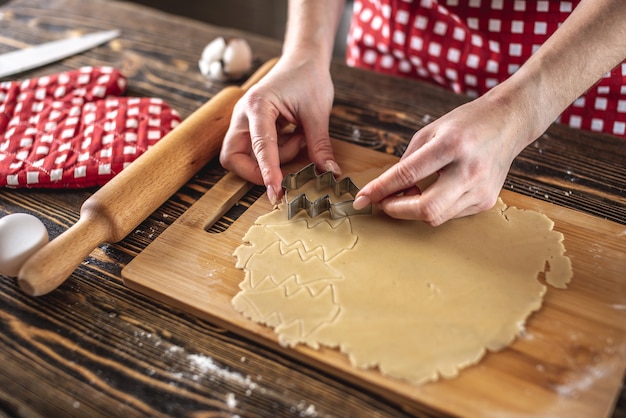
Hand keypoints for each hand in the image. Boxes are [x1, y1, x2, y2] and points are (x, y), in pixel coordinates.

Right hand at [220, 56, 339, 203]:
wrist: (304, 59)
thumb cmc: (308, 78)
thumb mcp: (318, 113)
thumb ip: (320, 145)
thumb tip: (330, 174)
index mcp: (258, 105)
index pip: (259, 146)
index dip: (267, 171)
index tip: (275, 191)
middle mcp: (243, 114)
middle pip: (232, 156)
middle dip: (255, 171)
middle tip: (284, 173)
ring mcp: (244, 121)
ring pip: (243, 156)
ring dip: (272, 158)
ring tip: (298, 139)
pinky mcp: (250, 127)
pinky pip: (255, 150)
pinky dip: (275, 152)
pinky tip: (294, 136)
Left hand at [353, 92, 530, 225]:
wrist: (508, 122)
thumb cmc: (466, 124)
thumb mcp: (430, 132)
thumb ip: (407, 162)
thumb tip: (386, 190)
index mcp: (451, 145)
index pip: (407, 175)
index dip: (379, 190)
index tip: (361, 199)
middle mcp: (469, 170)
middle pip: (426, 209)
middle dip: (397, 210)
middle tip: (385, 202)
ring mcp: (481, 189)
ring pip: (437, 217)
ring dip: (414, 210)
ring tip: (410, 192)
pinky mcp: (487, 201)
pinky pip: (451, 214)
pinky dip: (434, 207)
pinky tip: (433, 192)